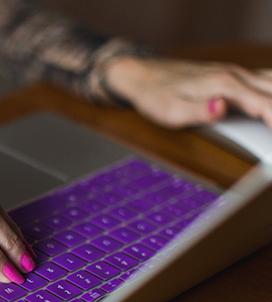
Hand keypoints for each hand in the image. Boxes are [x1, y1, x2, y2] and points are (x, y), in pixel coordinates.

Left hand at [103, 57, 271, 127]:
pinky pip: (266, 80)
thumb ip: (198, 111)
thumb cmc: (155, 96)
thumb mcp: (170, 111)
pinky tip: (268, 107)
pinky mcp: (233, 76)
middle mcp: (234, 74)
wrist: (142, 75)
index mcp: (223, 84)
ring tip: (271, 129)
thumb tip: (222, 107)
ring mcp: (236, 73)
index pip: (264, 103)